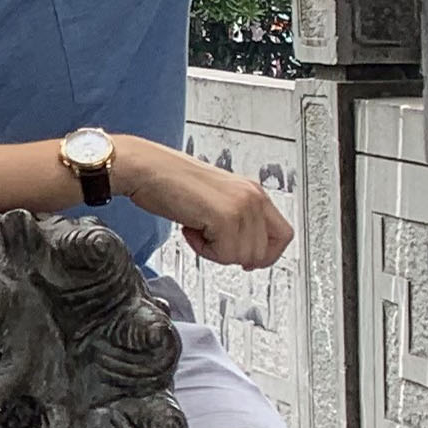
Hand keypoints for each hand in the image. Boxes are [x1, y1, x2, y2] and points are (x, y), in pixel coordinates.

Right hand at [125, 141, 291, 270]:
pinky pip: (225, 254)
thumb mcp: (214, 199)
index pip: (283, 235)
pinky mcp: (226, 217)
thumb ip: (236, 220)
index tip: (246, 259)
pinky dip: (204, 250)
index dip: (266, 254)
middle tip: (210, 241)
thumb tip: (244, 251)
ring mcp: (242, 206)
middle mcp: (253, 197)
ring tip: (196, 229)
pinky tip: (190, 229)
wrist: (145, 168)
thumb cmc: (168, 180)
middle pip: (264, 252)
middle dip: (234, 255)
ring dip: (216, 252)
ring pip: (244, 256)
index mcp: (252, 191)